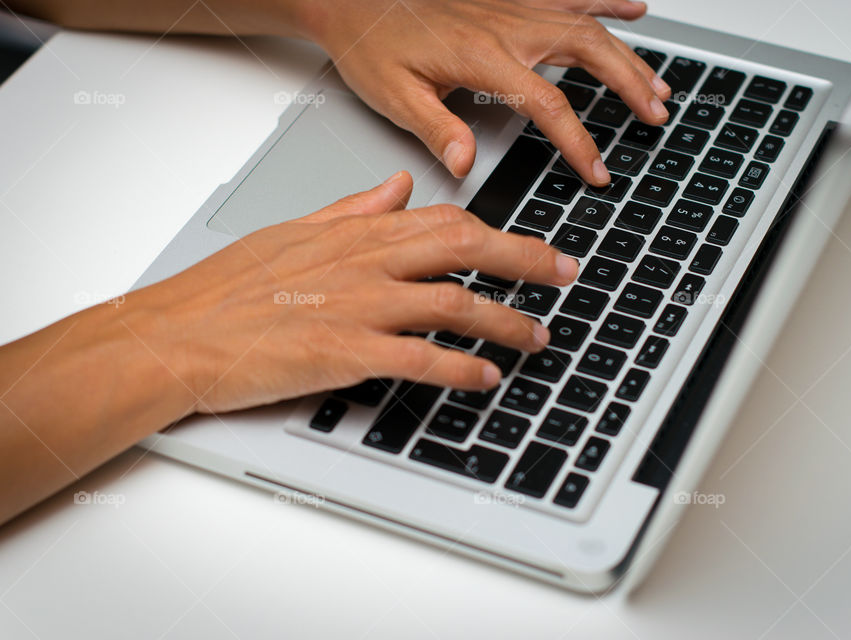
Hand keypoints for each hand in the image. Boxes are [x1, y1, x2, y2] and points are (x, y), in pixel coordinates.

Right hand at [133, 172, 578, 413]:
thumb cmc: (227, 287)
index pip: (446, 221)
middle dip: (526, 262)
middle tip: (567, 276)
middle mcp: (365, 263)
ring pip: (454, 304)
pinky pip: (420, 359)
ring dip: (505, 321)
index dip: (503, 232)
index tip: (539, 245)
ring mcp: (357, 307)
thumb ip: (354, 209)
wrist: (178, 333)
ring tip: (537, 336)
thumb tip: (398, 186)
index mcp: (355, 233)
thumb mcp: (294, 231)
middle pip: (465, 251)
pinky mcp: (344, 353)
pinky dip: (460, 369)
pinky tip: (486, 377)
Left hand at [298, 0, 670, 185]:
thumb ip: (437, 129)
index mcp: (481, 55)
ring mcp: (512, 7)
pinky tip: (633, 6)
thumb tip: (468, 164)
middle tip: (656, 116)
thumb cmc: (372, 44)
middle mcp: (506, 25)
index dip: (579, 141)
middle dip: (629, 86)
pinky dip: (606, 0)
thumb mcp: (395, 95)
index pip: (547, 103)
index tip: (597, 171)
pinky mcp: (509, 0)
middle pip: (588, 52)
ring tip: (658, 83)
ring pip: (587, 25)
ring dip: (628, 54)